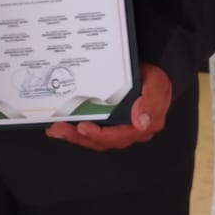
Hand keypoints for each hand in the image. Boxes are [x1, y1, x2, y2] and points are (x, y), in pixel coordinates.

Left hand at [44, 64, 171, 151]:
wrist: (148, 73)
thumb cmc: (153, 79)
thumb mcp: (158, 84)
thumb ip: (151, 102)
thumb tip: (142, 122)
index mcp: (143, 126)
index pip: (120, 136)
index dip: (101, 135)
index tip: (85, 128)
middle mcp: (128, 131)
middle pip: (103, 141)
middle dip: (80, 137)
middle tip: (62, 129)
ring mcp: (116, 128)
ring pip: (94, 139)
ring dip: (74, 136)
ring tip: (56, 129)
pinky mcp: (106, 123)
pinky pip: (90, 131)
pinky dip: (74, 130)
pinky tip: (60, 126)